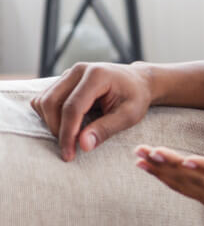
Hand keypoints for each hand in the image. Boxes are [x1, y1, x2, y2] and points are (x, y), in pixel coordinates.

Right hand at [32, 62, 153, 161]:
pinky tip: (66, 125)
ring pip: (44, 101)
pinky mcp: (63, 81)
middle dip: (57, 129)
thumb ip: (106, 129)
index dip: (68, 133)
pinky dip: (49, 116)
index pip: (72, 107)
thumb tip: (83, 145)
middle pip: (52, 103)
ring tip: (71, 136)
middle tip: (70, 148)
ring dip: (51, 123)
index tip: (69, 154)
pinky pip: (44, 99)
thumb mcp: (130, 115)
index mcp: (97, 75)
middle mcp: (78, 71)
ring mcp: (68, 74)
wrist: (138, 82)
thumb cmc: (136, 98)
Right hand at [134, 145, 203, 225]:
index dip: (159, 174)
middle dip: (158, 167)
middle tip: (136, 154)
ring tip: (155, 153)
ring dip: (174, 165)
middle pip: (182, 180)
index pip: (180, 184)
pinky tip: (189, 160)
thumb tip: (199, 174)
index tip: (138, 162)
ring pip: (196, 176)